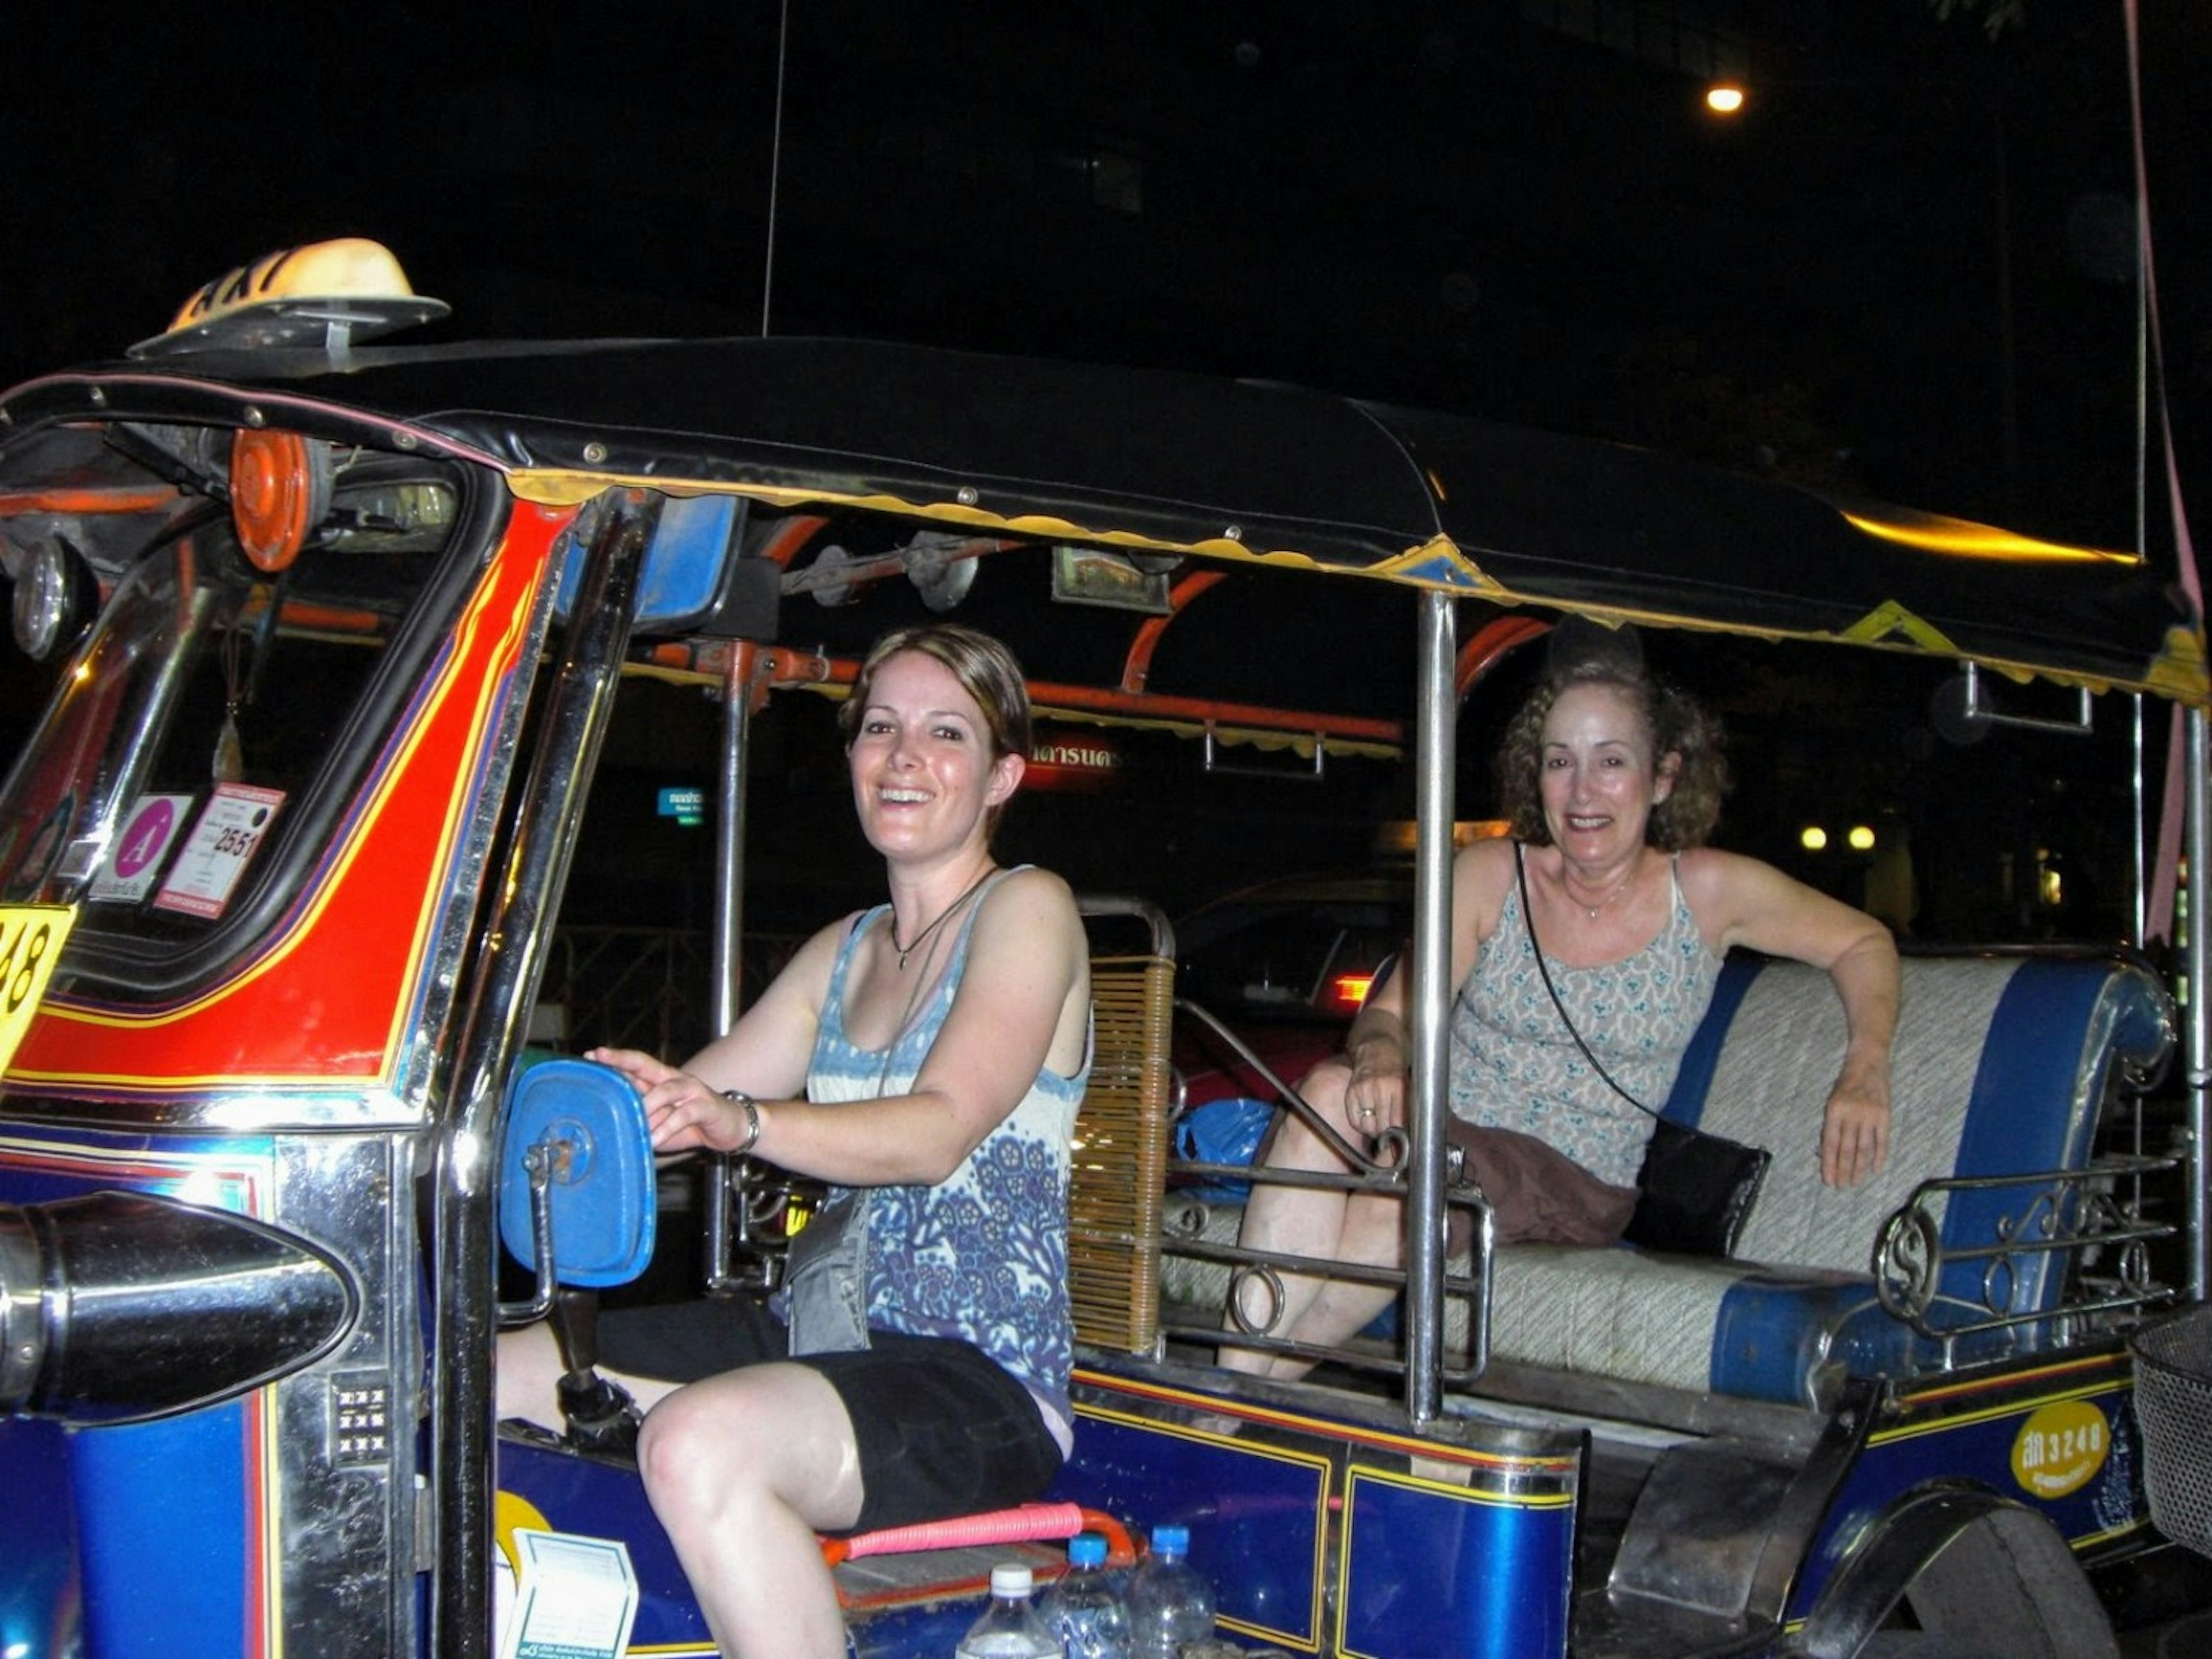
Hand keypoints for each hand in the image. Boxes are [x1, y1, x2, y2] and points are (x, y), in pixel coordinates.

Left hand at [587, 1046, 753, 1153]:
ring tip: (633, 1118)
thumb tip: (609, 1124)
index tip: (590, 1055)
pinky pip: (684, 1114)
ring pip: (666, 1089)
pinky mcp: (705, 1107)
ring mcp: (692, 1091)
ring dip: (647, 1104)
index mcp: (662, 1081)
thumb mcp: (660, 1122)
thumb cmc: (691, 1125)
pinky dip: (667, 1127)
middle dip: (622, 1060)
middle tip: (600, 1057)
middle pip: (646, 1064)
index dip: (614, 1059)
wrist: (731, 1127)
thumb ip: (640, 1119)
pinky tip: (654, 1139)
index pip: (635, 1064)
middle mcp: (675, 1079)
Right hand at [1341, 1039, 1406, 1140]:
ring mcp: (1363, 1090)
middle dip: (1386, 1133)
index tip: (1399, 1136)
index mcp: (1398, 1088)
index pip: (1398, 1123)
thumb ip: (1405, 1109)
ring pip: (1367, 1126)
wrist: (1378, 1051)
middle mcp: (1380, 1089)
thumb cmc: (1395, 1072)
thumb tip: (1402, 1136)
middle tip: (1387, 1131)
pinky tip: (1366, 1119)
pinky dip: (1360, 1125)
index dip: (1399, 1134)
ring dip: (1372, 1130)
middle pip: (1382, 1127)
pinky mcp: (1351, 1092)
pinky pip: (1354, 1120)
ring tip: (1377, 1125)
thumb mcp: (1407, 1087)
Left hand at [1819, 1065, 1889, 1187]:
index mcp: (1833, 1110)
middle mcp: (1851, 1113)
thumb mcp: (1831, 1101)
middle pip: (1847, 1149)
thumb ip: (1830, 1126)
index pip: (1830, 1143)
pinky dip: (1879, 1156)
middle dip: (1843, 1170)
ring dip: (1859, 1167)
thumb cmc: (1845, 1084)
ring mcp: (1870, 1114)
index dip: (1829, 1164)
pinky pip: (1882, 1140)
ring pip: (1864, 1148)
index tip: (1828, 1180)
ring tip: (1855, 1182)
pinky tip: (1875, 1169)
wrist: (1867, 1062)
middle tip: (1841, 1186)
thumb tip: (1825, 1154)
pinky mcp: (1885, 1115)